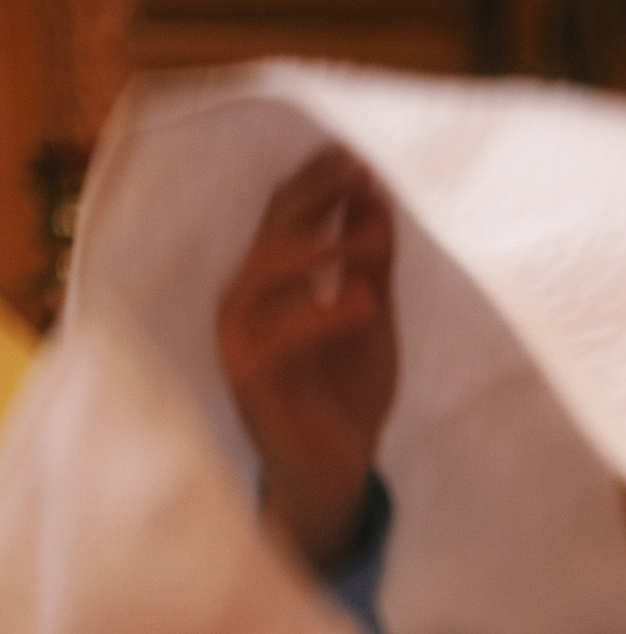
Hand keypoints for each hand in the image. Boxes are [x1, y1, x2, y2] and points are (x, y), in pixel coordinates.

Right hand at [215, 148, 398, 569]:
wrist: (334, 480)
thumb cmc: (348, 401)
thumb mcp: (373, 323)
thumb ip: (373, 266)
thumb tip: (376, 197)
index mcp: (270, 285)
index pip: (284, 215)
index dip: (316, 181)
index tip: (356, 154)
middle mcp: (246, 304)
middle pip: (272, 231)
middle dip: (314, 196)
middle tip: (358, 170)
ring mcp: (241, 341)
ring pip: (267, 274)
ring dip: (320, 248)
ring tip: (372, 239)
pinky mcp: (250, 382)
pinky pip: (281, 339)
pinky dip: (324, 318)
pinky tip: (364, 304)